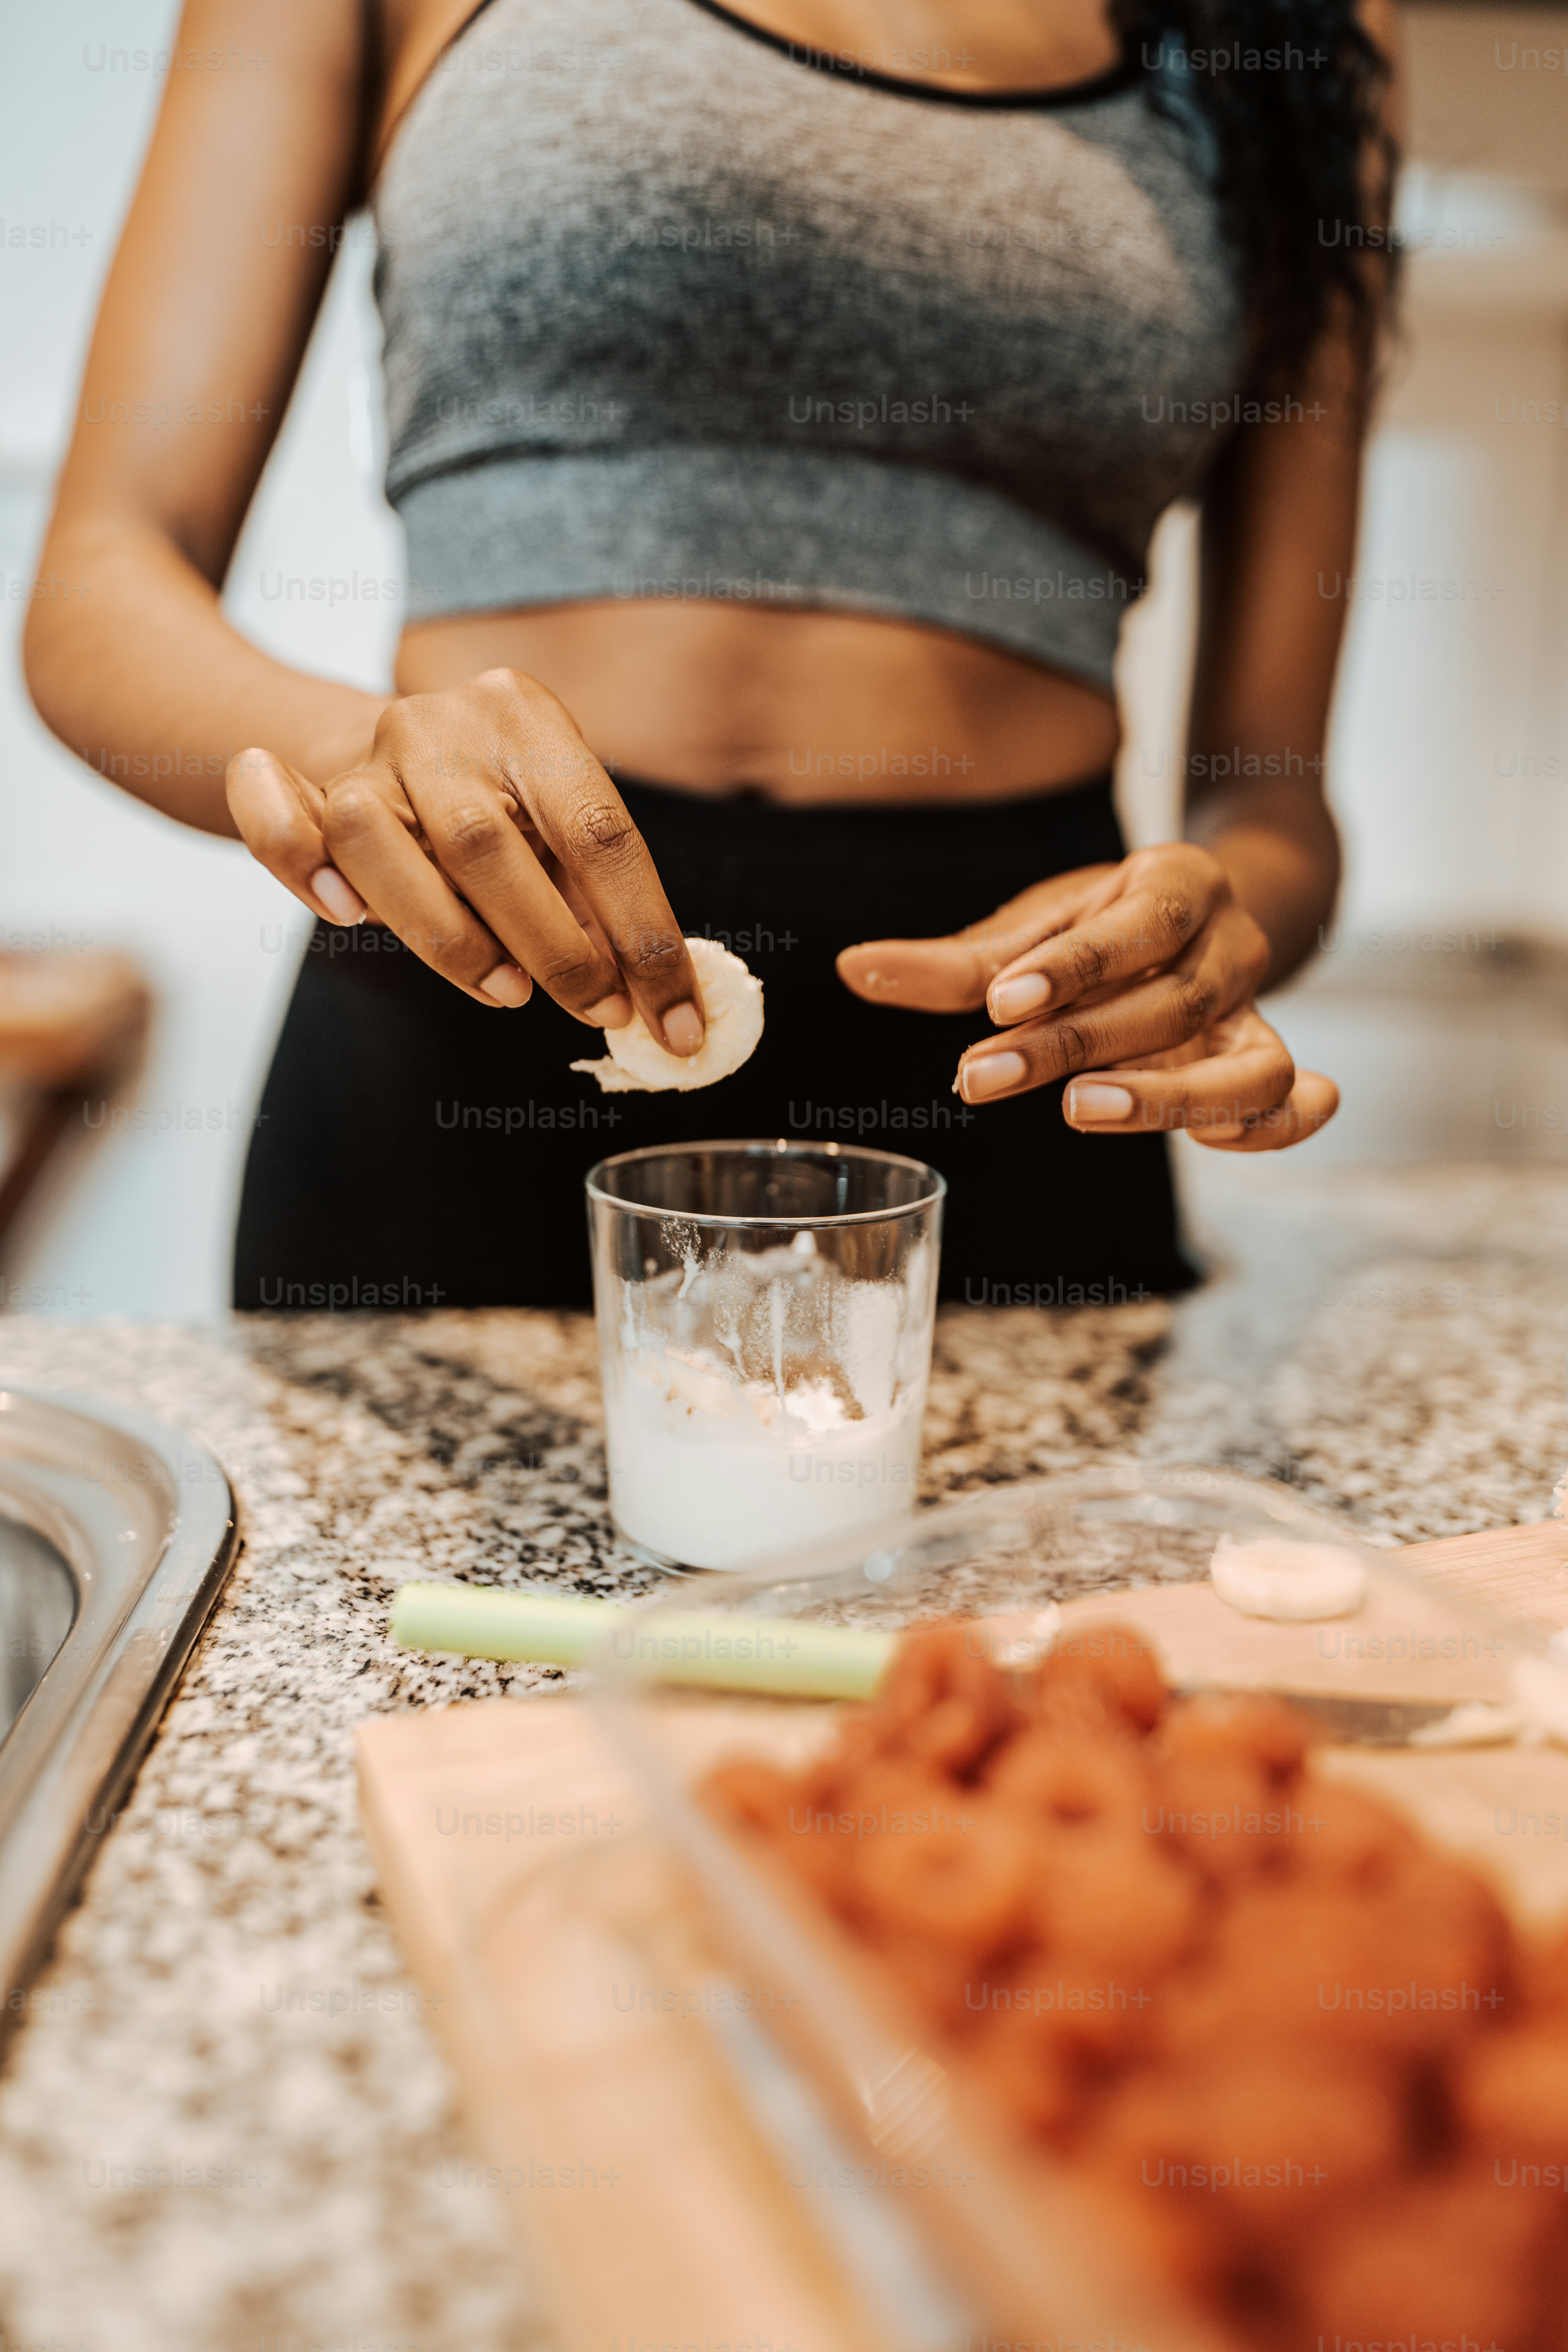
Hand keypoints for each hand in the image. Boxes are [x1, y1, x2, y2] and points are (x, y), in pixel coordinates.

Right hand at [226, 669, 703, 1050]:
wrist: (363, 741)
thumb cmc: (487, 806)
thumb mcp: (551, 830)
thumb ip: (590, 900)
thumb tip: (652, 999)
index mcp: (528, 719)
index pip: (600, 833)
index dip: (646, 937)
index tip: (677, 1023)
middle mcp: (444, 723)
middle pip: (489, 843)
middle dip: (555, 949)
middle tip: (597, 1012)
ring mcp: (366, 753)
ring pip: (379, 842)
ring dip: (447, 936)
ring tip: (507, 992)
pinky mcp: (302, 785)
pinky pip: (280, 824)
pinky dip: (299, 865)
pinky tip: (346, 915)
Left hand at [836, 841, 1337, 1152]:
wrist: (1202, 919)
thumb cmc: (1105, 927)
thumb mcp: (1036, 927)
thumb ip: (952, 962)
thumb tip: (853, 971)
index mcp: (1179, 884)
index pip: (1139, 925)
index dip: (1073, 968)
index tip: (1000, 1002)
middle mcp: (1232, 946)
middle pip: (1173, 1004)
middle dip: (1077, 1043)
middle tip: (982, 1075)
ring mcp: (1257, 1013)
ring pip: (1251, 1064)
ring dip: (1169, 1098)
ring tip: (1078, 1111)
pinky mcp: (1264, 1066)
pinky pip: (1290, 1105)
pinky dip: (1264, 1129)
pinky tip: (1206, 1142)